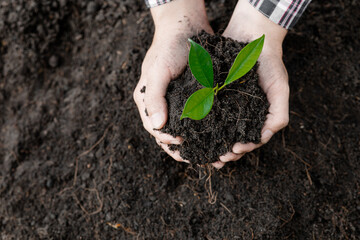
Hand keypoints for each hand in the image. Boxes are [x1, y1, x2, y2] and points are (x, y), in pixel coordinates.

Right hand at [133, 0, 212, 162]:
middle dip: (180, 147)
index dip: (166, 140)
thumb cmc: (168, 47)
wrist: (185, 25)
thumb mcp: (157, 71)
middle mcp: (161, 103)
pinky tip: (213, 134)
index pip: (154, 129)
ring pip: (182, 128)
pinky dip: (201, 127)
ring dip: (192, 140)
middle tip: (196, 156)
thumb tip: (158, 127)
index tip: (182, 144)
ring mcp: (176, 100)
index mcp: (148, 100)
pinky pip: (194, 116)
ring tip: (205, 151)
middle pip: (167, 133)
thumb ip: (154, 98)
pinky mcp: (190, 95)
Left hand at [213, 0, 288, 167]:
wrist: (251, 35)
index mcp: (257, 115)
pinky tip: (194, 131)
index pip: (250, 139)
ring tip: (204, 152)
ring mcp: (226, 104)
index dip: (242, 148)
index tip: (233, 151)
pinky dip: (201, 124)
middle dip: (225, 151)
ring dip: (212, 143)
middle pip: (232, 138)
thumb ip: (278, 113)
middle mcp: (240, 112)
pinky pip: (206, 112)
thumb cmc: (269, 63)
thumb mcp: (279, 88)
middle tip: (217, 158)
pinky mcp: (212, 94)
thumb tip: (265, 137)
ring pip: (218, 130)